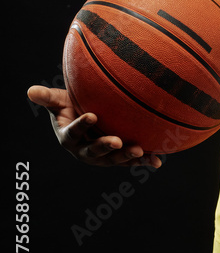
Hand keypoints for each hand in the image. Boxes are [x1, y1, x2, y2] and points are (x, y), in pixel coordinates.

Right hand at [27, 85, 162, 167]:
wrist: (89, 118)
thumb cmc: (72, 106)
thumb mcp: (60, 102)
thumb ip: (48, 98)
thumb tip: (30, 90)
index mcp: (70, 137)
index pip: (74, 133)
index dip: (81, 125)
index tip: (92, 115)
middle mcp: (85, 150)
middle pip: (94, 151)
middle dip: (105, 147)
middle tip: (117, 141)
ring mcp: (102, 156)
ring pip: (114, 159)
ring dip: (126, 156)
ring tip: (139, 150)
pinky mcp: (118, 158)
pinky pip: (131, 161)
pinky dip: (143, 161)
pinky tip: (156, 161)